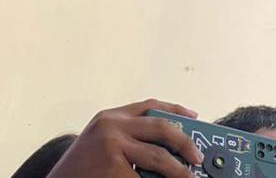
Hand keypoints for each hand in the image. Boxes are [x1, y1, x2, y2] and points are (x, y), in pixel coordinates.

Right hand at [47, 98, 203, 177]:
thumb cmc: (78, 171)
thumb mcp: (99, 143)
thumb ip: (127, 138)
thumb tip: (169, 147)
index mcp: (109, 117)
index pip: (150, 105)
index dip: (176, 110)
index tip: (194, 116)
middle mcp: (111, 126)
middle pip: (162, 126)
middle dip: (185, 142)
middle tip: (198, 157)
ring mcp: (112, 146)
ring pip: (159, 156)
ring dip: (179, 170)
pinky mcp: (113, 168)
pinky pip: (144, 177)